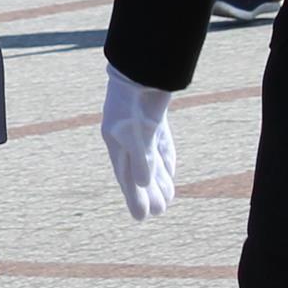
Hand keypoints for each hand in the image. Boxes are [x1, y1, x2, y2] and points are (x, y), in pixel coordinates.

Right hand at [99, 68, 176, 220]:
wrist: (141, 69)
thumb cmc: (134, 104)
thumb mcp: (138, 136)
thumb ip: (141, 162)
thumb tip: (141, 185)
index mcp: (116, 143)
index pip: (126, 177)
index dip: (134, 198)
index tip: (141, 217)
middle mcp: (127, 138)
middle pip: (139, 171)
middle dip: (148, 193)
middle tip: (159, 212)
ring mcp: (142, 128)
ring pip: (151, 160)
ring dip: (159, 179)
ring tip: (166, 199)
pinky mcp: (155, 118)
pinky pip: (160, 145)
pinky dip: (165, 160)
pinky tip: (171, 172)